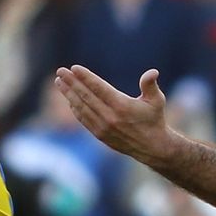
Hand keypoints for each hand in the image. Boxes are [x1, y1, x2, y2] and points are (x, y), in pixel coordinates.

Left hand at [55, 66, 176, 164]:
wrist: (151, 147)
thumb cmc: (154, 119)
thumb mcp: (157, 100)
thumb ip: (150, 85)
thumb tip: (153, 72)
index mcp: (121, 106)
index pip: (98, 87)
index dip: (85, 77)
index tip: (74, 68)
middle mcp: (110, 116)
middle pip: (86, 96)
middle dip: (72, 82)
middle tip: (61, 71)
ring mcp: (103, 127)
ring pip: (81, 107)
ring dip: (68, 94)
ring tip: (59, 82)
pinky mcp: (100, 134)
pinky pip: (83, 119)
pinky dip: (75, 108)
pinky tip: (69, 99)